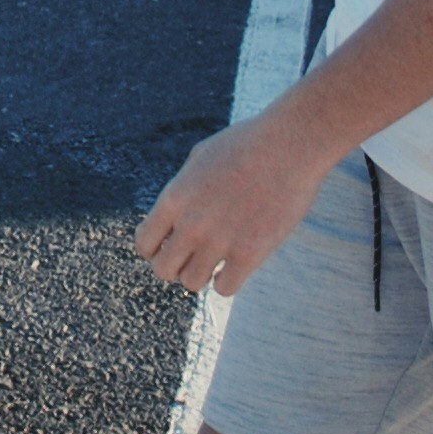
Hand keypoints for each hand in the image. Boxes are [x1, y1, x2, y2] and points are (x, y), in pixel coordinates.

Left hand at [134, 110, 340, 297]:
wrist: (289, 145)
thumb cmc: (246, 144)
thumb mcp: (201, 158)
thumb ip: (183, 189)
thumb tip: (175, 216)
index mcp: (174, 198)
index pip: (144, 243)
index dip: (154, 248)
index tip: (170, 244)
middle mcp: (191, 224)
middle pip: (164, 270)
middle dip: (175, 265)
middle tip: (192, 255)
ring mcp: (219, 241)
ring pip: (192, 283)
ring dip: (201, 273)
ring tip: (216, 258)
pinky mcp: (250, 254)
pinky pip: (225, 288)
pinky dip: (227, 281)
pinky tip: (236, 265)